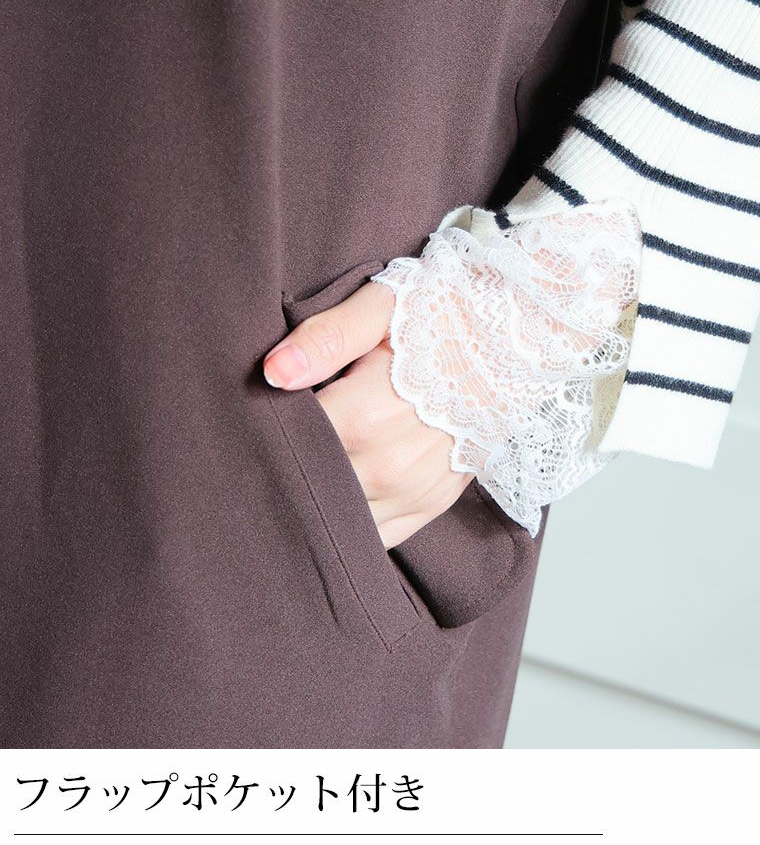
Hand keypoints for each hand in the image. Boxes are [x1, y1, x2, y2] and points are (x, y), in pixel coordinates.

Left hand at [262, 280, 472, 547]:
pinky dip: (352, 525)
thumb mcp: (383, 308)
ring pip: (341, 520)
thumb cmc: (442, 318)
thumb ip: (325, 339)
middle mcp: (388, 466)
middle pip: (310, 489)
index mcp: (365, 416)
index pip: (291, 447)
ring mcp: (413, 492)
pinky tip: (334, 505)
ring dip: (315, 507)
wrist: (515, 342)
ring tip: (295, 482)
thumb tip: (273, 373)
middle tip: (258, 460)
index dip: (261, 438)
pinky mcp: (431, 505)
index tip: (242, 428)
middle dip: (284, 476)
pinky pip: (377, 536)